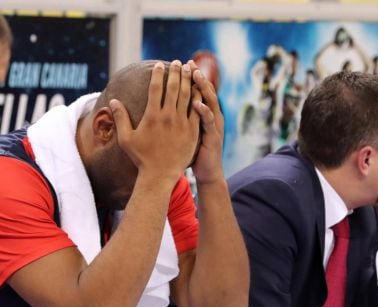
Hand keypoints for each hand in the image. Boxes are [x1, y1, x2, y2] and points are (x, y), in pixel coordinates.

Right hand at [109, 60, 198, 182]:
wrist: (160, 175)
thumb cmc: (141, 157)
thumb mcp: (126, 138)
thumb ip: (120, 118)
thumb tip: (113, 100)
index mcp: (152, 116)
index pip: (155, 89)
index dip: (157, 75)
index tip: (158, 66)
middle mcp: (168, 117)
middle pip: (173, 88)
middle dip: (175, 72)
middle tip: (176, 62)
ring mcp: (181, 123)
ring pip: (186, 96)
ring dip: (187, 80)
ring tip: (188, 69)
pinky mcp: (192, 130)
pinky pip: (196, 109)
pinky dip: (198, 97)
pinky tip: (199, 88)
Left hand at [188, 60, 224, 184]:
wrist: (207, 172)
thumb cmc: (194, 152)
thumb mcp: (187, 132)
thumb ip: (180, 118)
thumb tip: (163, 106)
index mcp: (203, 114)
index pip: (197, 91)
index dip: (191, 78)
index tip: (183, 64)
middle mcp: (210, 116)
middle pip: (205, 92)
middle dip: (198, 77)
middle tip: (190, 63)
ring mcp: (213, 126)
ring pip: (210, 102)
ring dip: (203, 88)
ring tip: (196, 76)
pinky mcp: (213, 136)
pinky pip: (209, 122)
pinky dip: (204, 111)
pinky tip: (197, 103)